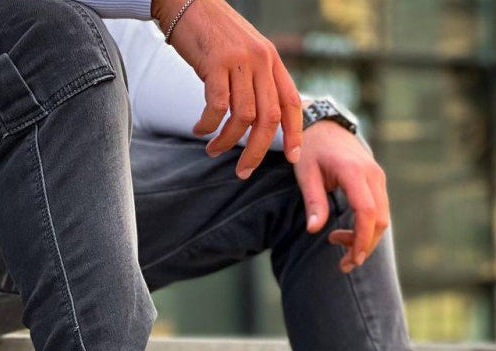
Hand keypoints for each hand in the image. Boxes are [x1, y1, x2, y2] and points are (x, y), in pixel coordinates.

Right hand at [152, 0, 301, 178]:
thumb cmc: (212, 33)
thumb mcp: (244, 53)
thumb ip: (255, 80)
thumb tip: (258, 121)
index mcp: (272, 60)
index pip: (292, 102)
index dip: (295, 133)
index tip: (293, 158)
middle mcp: (261, 60)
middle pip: (269, 118)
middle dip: (257, 151)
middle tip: (243, 172)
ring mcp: (239, 60)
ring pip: (244, 117)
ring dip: (228, 141)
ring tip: (213, 150)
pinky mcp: (216, 62)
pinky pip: (218, 107)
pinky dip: (208, 125)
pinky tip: (199, 130)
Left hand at [294, 120, 389, 271]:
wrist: (324, 125)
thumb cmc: (311, 150)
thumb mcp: (305, 173)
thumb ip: (314, 201)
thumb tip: (314, 230)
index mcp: (353, 171)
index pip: (367, 211)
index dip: (363, 238)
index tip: (353, 259)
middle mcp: (372, 174)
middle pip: (380, 219)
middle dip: (365, 246)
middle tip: (344, 264)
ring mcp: (378, 178)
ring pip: (382, 218)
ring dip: (365, 239)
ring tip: (337, 243)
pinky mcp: (378, 182)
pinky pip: (379, 211)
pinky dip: (366, 228)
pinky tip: (346, 233)